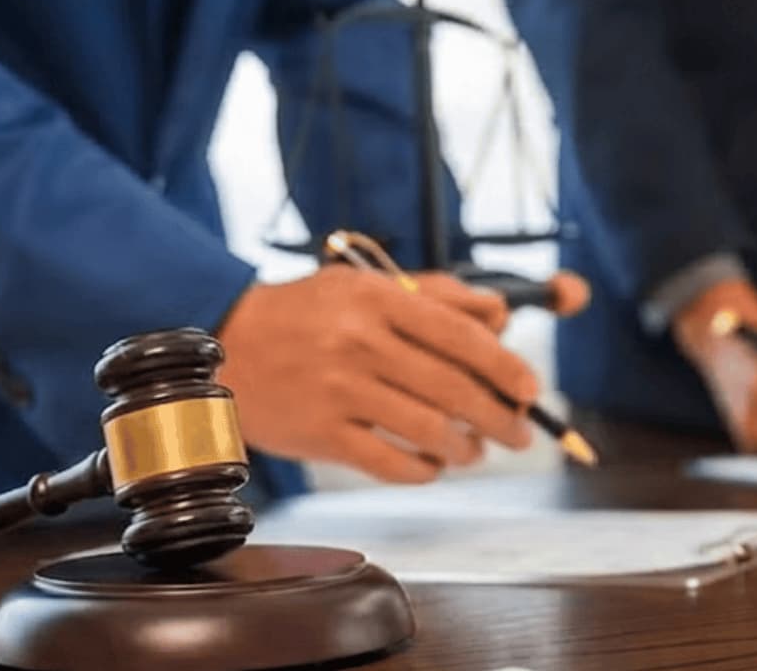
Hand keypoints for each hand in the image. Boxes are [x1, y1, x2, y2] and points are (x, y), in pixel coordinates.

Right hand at [216, 266, 537, 483]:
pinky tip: (433, 464)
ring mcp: (339, 392)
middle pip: (453, 389)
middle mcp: (360, 343)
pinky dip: (424, 470)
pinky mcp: (320, 435)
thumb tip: (501, 317)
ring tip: (476, 450)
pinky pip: (390, 464)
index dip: (505, 366)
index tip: (530, 389)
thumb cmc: (308, 313)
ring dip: (465, 448)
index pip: (461, 336)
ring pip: (428, 431)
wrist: (225, 344)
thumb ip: (437, 295)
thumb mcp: (367, 285)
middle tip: (518, 432)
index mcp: (378, 301)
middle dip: (499, 417)